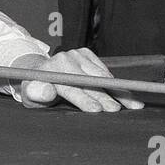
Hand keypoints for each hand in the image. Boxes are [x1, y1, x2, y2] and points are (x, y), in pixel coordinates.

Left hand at [10, 48, 140, 112]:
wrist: (41, 72)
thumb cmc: (36, 90)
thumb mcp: (31, 97)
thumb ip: (37, 95)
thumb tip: (46, 91)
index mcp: (50, 71)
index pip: (71, 87)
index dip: (85, 99)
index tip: (97, 110)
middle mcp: (64, 58)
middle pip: (90, 82)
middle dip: (106, 98)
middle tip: (119, 111)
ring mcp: (77, 54)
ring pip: (101, 76)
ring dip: (118, 91)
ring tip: (133, 105)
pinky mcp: (86, 53)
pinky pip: (104, 71)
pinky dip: (116, 84)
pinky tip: (128, 95)